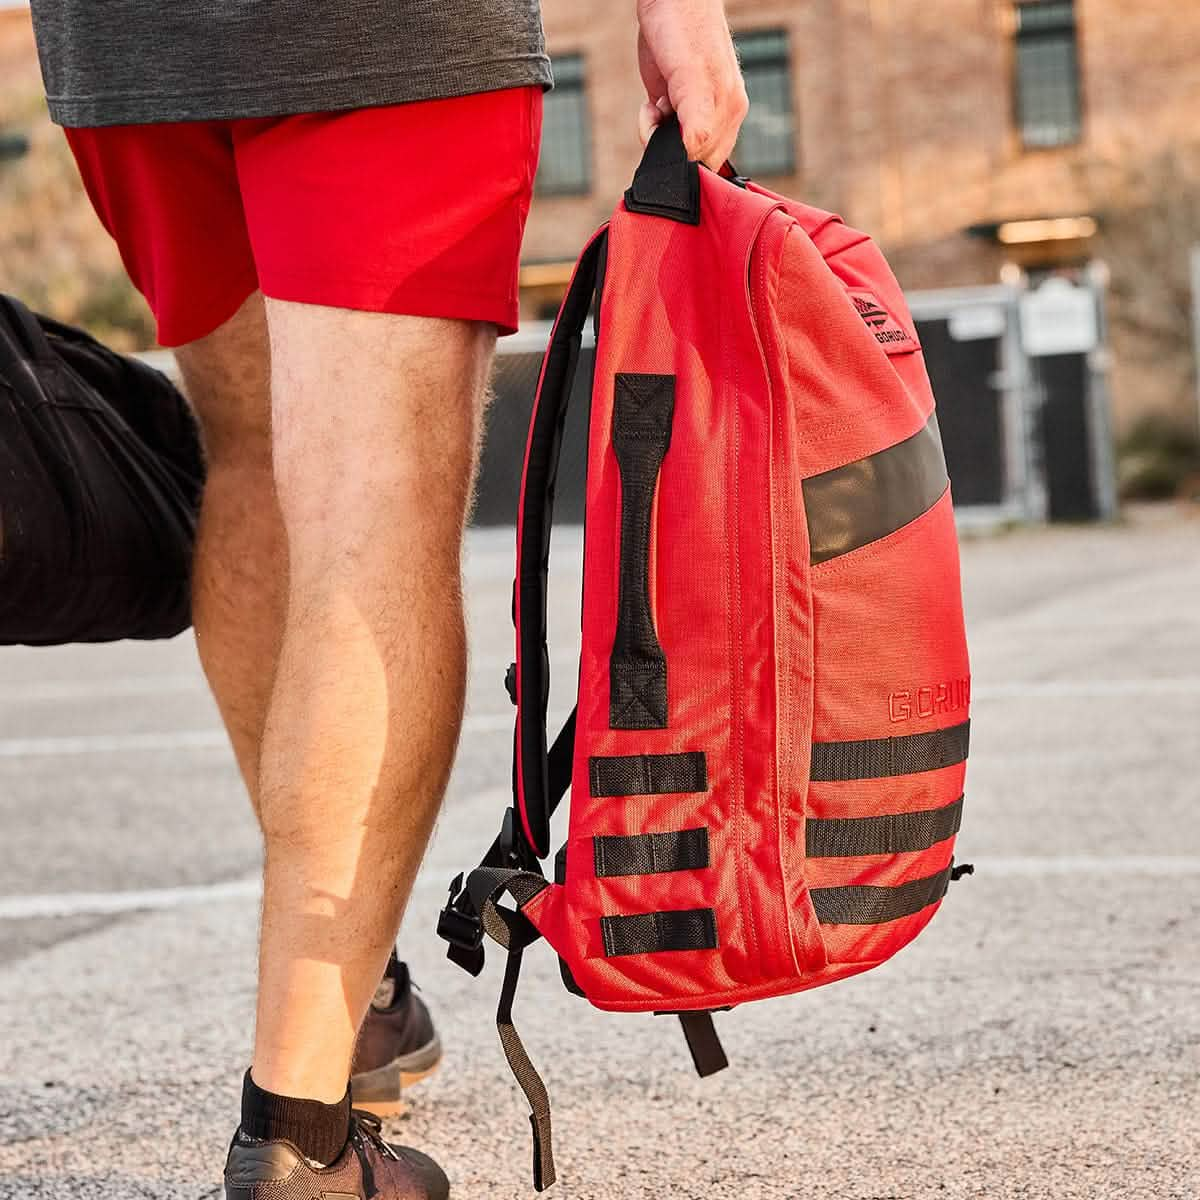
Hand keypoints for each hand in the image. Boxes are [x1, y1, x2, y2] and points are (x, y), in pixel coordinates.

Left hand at [636, 0, 748, 168]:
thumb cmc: (686, 28)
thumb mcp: (693, 80)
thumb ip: (698, 124)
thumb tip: (692, 156)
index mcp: (730, 111)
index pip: (706, 160)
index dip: (682, 156)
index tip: (667, 136)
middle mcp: (718, 113)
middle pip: (691, 156)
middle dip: (668, 145)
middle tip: (659, 115)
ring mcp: (696, 109)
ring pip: (675, 145)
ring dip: (657, 133)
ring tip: (656, 106)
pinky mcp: (676, 103)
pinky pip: (663, 130)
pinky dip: (651, 123)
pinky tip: (653, 103)